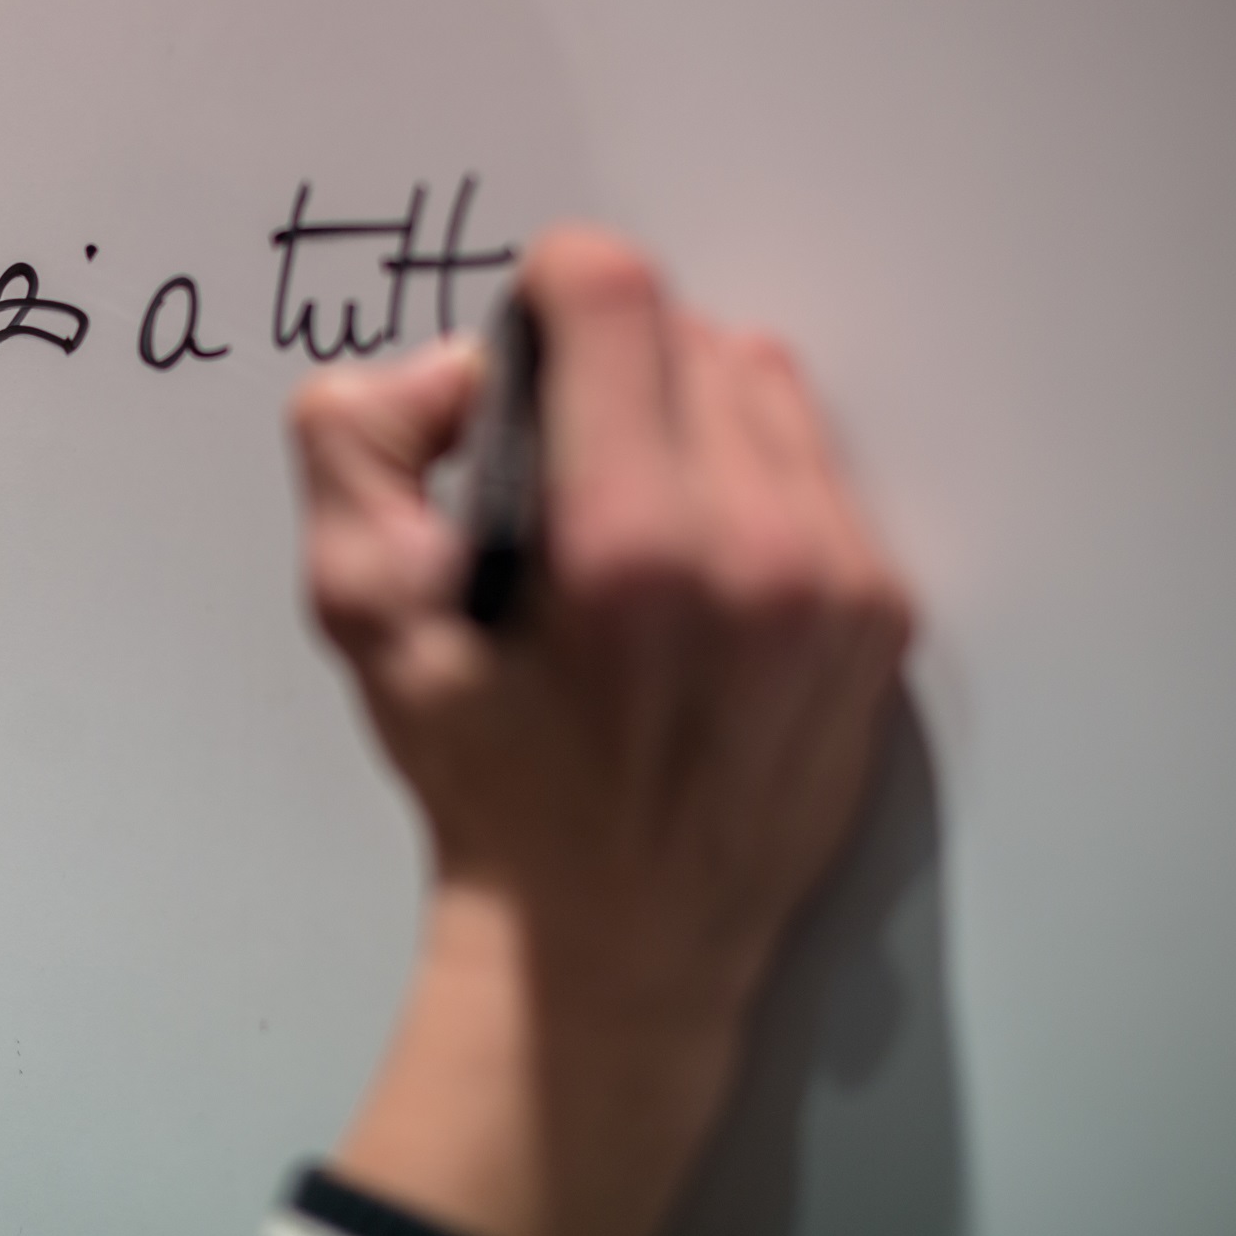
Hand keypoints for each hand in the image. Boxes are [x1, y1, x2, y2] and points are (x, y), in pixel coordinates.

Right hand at [289, 230, 913, 1235]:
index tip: (521, 355)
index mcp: (623, 541)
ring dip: (688, 410)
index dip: (547, 292)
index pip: (614, 290)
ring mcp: (835, 579)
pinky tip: (697, 563)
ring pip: (764, 381)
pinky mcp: (881, 614)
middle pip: (689, 326)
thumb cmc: (485, 781)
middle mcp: (755, 547)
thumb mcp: (358, 612)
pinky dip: (750, 476)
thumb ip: (355, 442)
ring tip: (633, 509)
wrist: (615, 945)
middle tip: (560, 462)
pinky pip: (817, 464)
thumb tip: (456, 366)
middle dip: (611, 365)